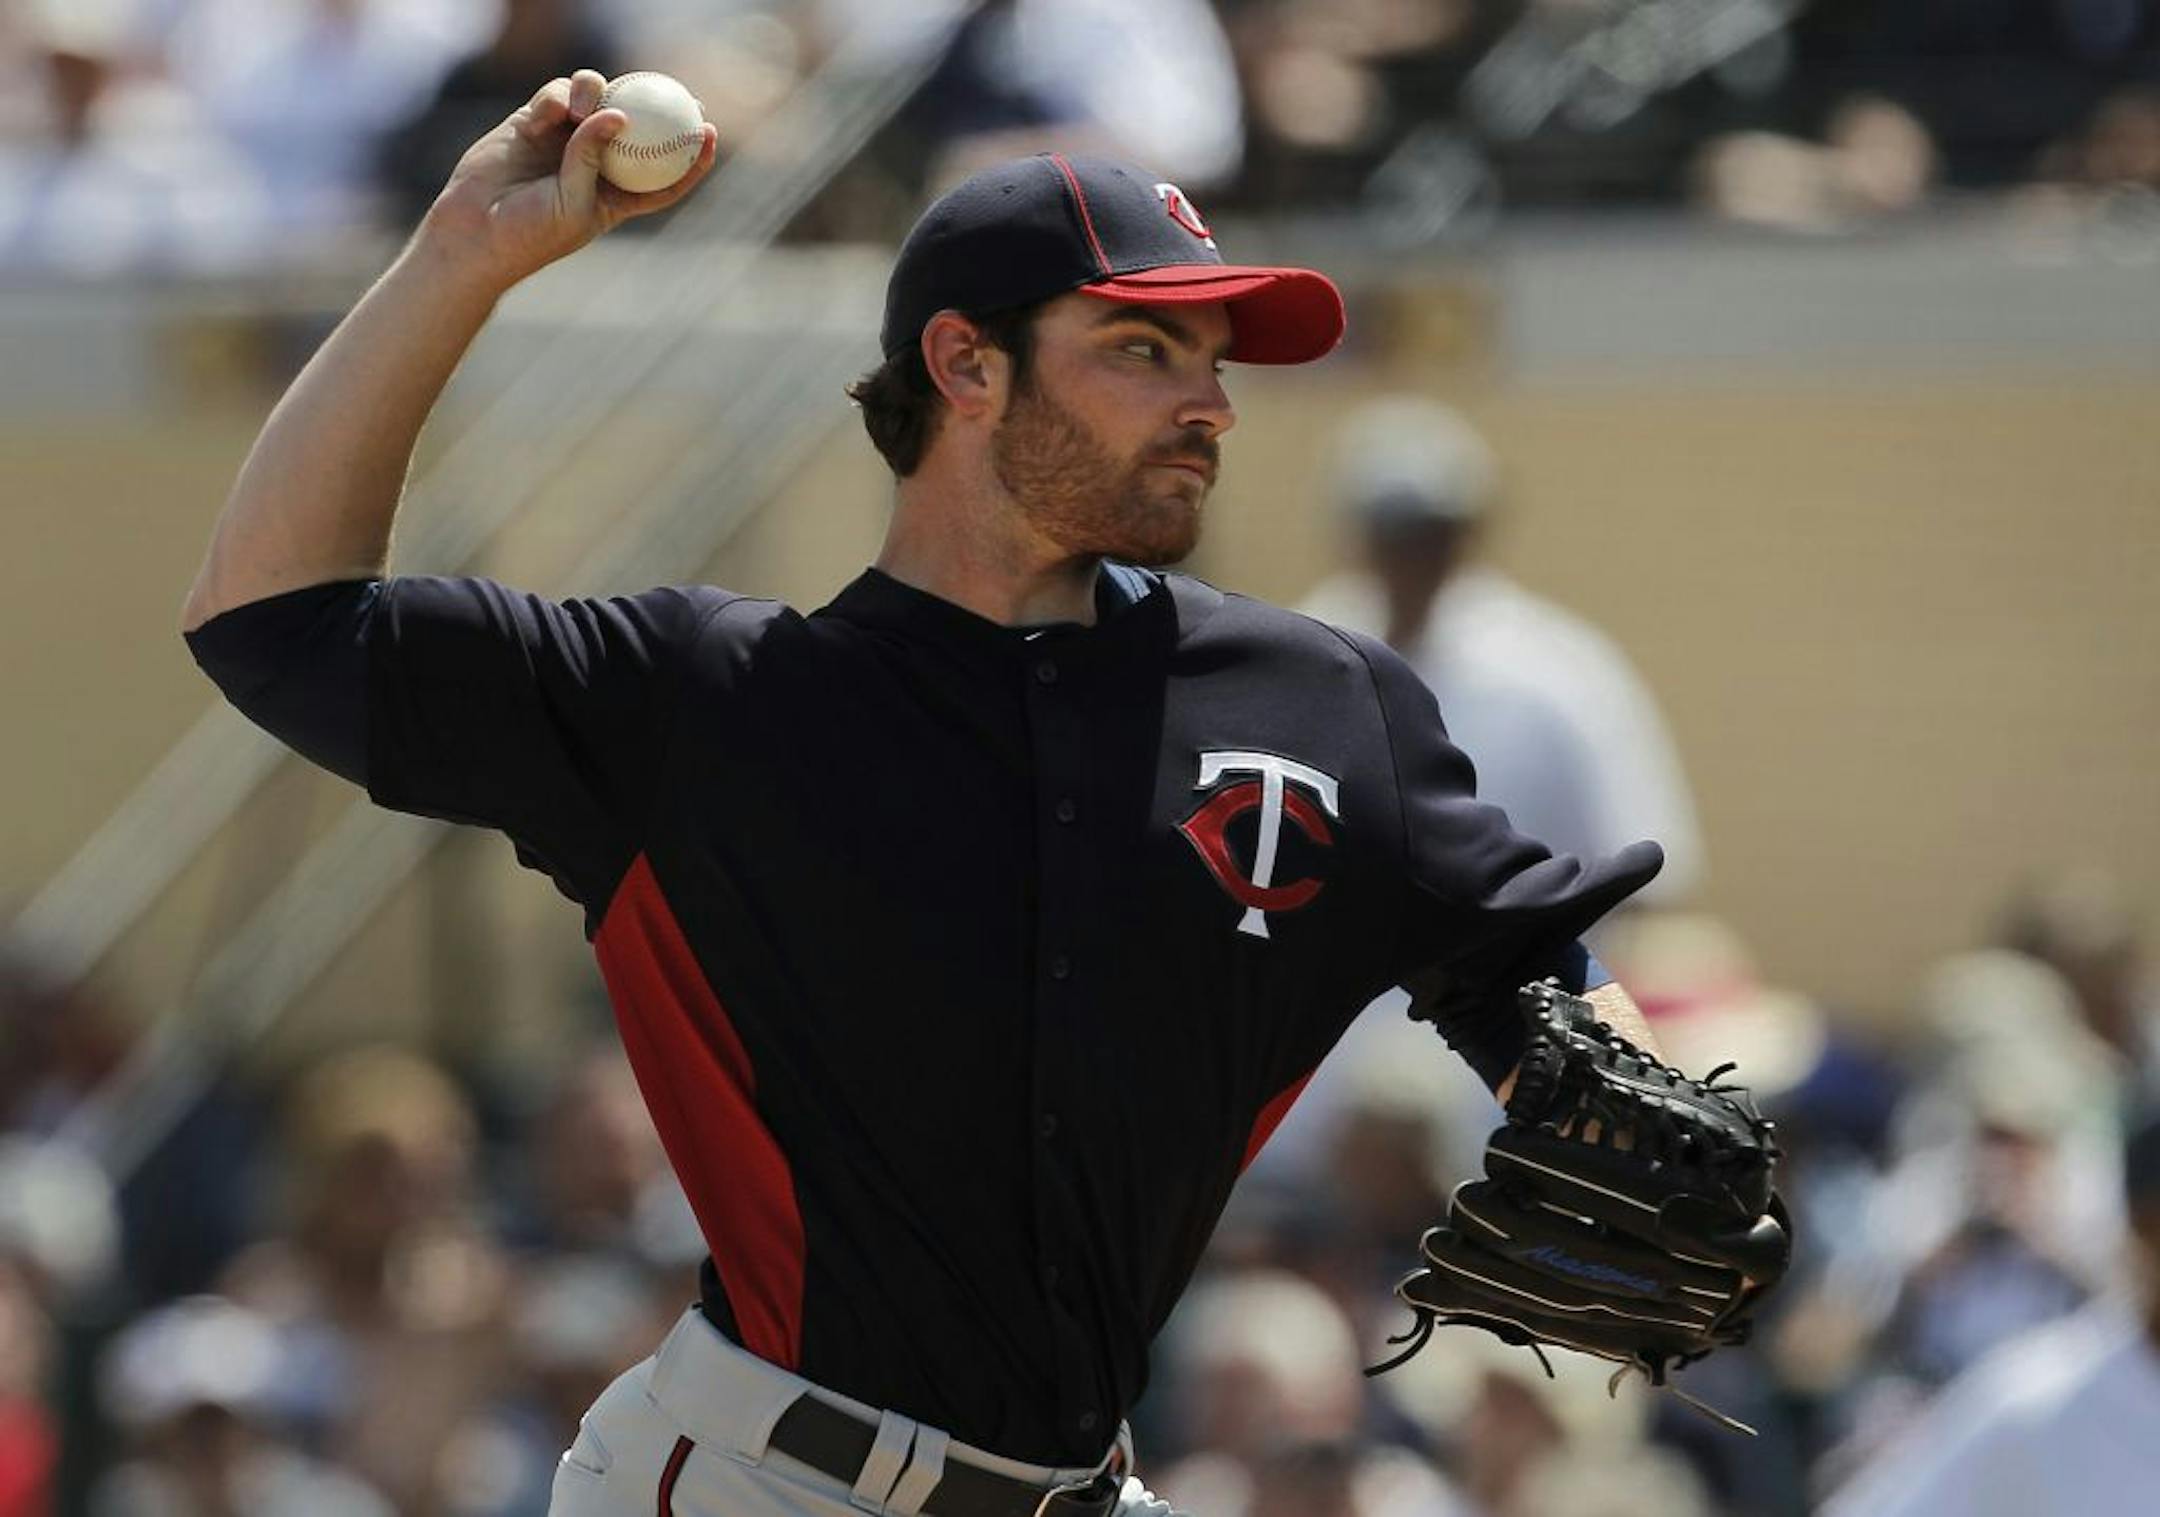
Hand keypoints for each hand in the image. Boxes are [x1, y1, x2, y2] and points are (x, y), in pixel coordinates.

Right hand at [416, 70, 718, 291]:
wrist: (474, 232)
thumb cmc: (530, 234)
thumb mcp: (574, 203)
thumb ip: (593, 158)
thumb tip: (618, 113)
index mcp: (615, 195)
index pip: (664, 175)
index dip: (690, 156)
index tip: (709, 133)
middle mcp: (593, 163)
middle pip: (635, 127)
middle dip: (659, 106)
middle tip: (679, 91)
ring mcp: (562, 140)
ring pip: (595, 100)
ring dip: (597, 93)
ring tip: (585, 110)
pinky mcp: (532, 123)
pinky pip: (555, 96)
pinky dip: (559, 96)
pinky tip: (556, 109)